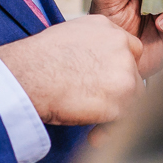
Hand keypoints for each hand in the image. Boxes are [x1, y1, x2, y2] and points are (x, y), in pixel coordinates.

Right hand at [0, 15, 143, 124]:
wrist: (29, 77)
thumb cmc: (37, 61)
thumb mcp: (68, 36)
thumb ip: (91, 45)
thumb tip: (93, 61)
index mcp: (107, 28)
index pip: (129, 49)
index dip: (118, 67)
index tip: (105, 80)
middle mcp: (120, 46)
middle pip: (134, 72)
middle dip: (119, 88)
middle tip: (98, 101)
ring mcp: (124, 73)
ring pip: (133, 95)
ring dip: (116, 108)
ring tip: (93, 118)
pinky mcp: (121, 100)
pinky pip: (125, 118)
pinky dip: (110, 129)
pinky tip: (94, 134)